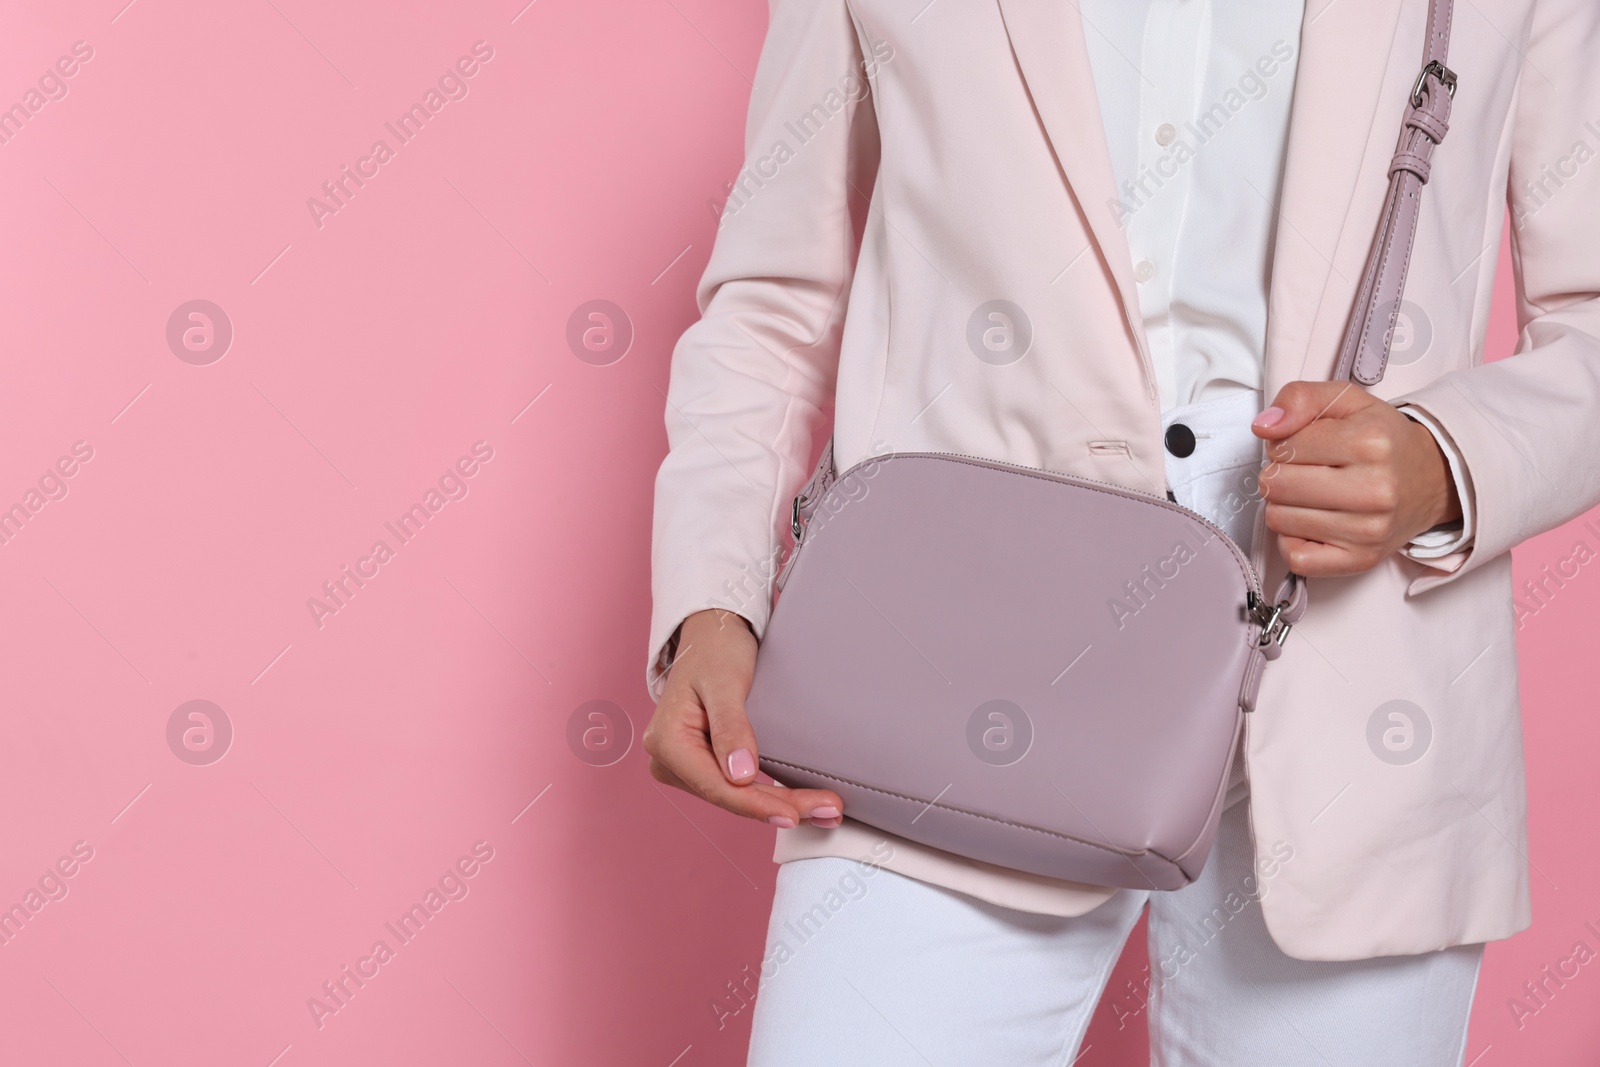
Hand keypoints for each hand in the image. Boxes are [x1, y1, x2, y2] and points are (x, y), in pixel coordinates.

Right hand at [643, 608, 844, 828]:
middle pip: (730, 796)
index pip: (717, 786)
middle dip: (779, 806)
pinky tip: (800, 802)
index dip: (757, 804)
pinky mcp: (703, 764)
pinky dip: (769, 795)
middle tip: (829, 811)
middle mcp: (669, 761)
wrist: (712, 633)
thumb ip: (730, 728)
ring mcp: (685, 766)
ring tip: (825, 810)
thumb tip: (740, 776)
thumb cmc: (716, 650)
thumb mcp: (725, 682)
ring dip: (779, 804)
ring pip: (736, 796)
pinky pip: (737, 787)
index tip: (793, 814)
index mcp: (667, 743)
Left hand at [1251, 381, 1460, 576]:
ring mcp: (1368, 530)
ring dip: (1285, 505)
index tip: (1307, 446)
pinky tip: (1313, 522)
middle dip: (1280, 474)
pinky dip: (1293, 539)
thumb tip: (1264, 427)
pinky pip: (1294, 556)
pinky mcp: (1360, 559)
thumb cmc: (1384, 441)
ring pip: (1277, 518)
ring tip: (1314, 494)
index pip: (1282, 447)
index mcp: (1369, 443)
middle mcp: (1374, 490)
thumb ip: (1300, 398)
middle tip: (1308, 471)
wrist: (1432, 479)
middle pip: (1275, 484)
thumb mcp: (1346, 401)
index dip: (1285, 443)